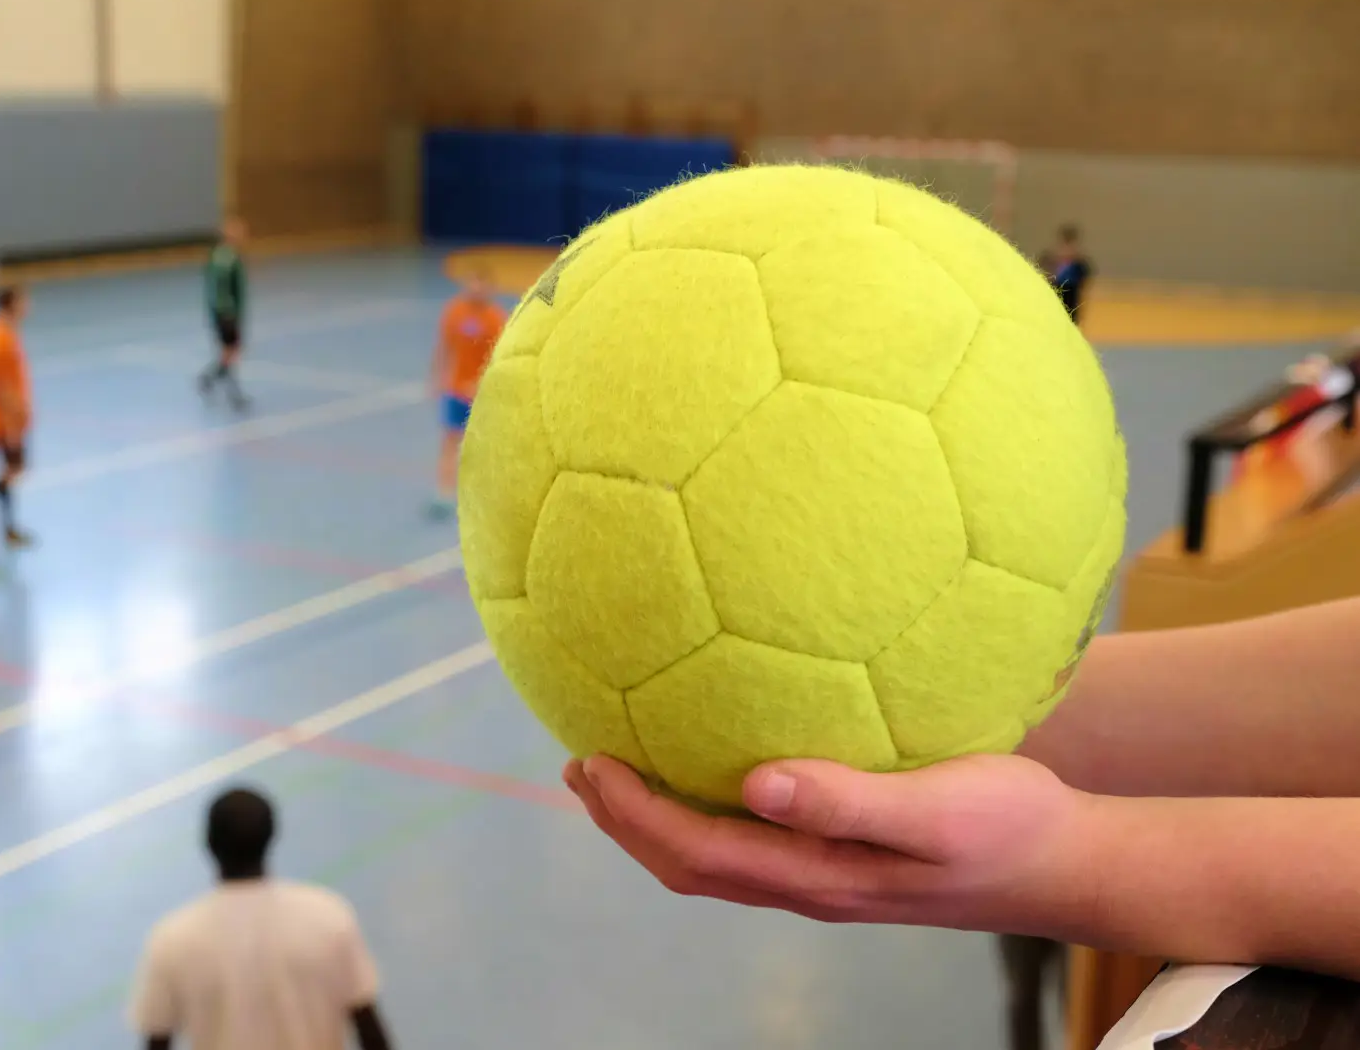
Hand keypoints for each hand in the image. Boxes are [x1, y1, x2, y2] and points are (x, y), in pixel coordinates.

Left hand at [564, 753, 1104, 939]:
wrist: (1064, 863)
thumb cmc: (1009, 827)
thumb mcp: (936, 806)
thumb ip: (847, 799)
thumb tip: (755, 783)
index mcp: (818, 876)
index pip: (698, 853)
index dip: (634, 814)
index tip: (590, 762)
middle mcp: (809, 883)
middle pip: (690, 864)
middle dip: (626, 821)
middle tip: (581, 765)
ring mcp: (826, 875)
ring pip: (717, 858)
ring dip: (659, 820)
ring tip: (623, 770)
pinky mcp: (845, 858)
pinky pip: (752, 841)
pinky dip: (707, 811)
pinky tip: (714, 768)